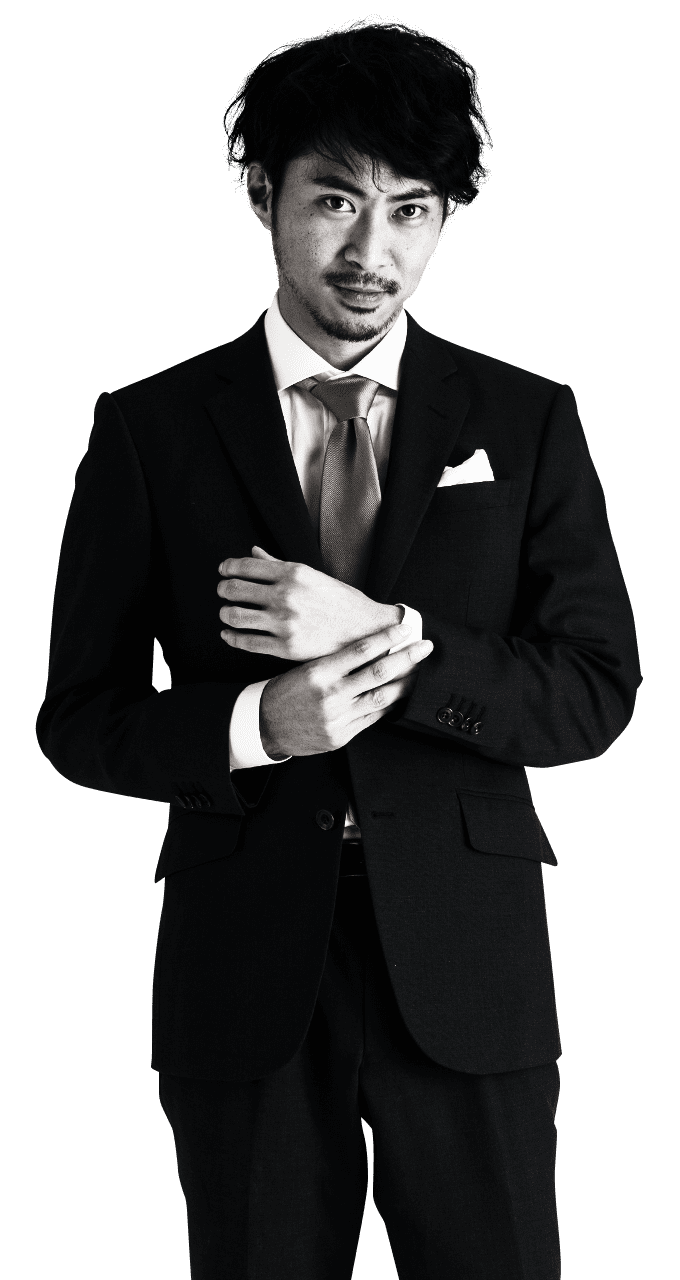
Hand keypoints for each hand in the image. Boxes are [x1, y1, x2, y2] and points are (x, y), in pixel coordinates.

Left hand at [217, 546, 399, 661]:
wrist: (365, 631)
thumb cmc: (340, 601)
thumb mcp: (313, 576)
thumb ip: (279, 564)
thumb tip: (253, 552)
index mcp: (293, 573)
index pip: (246, 566)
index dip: (228, 567)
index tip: (223, 570)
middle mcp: (286, 596)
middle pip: (235, 589)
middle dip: (223, 589)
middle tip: (223, 591)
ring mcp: (284, 623)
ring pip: (235, 616)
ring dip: (224, 613)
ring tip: (226, 613)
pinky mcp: (285, 648)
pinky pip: (247, 642)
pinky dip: (231, 637)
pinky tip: (228, 634)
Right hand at [258, 621, 433, 758]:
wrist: (264, 726)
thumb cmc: (282, 692)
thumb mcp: (302, 668)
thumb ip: (333, 660)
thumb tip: (366, 645)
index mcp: (319, 672)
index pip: (362, 649)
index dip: (388, 637)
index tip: (405, 629)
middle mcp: (331, 695)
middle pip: (380, 672)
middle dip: (407, 657)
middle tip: (425, 647)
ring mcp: (338, 717)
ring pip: (382, 697)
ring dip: (405, 683)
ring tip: (418, 672)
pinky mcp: (341, 736)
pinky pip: (373, 719)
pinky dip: (388, 706)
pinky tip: (398, 696)